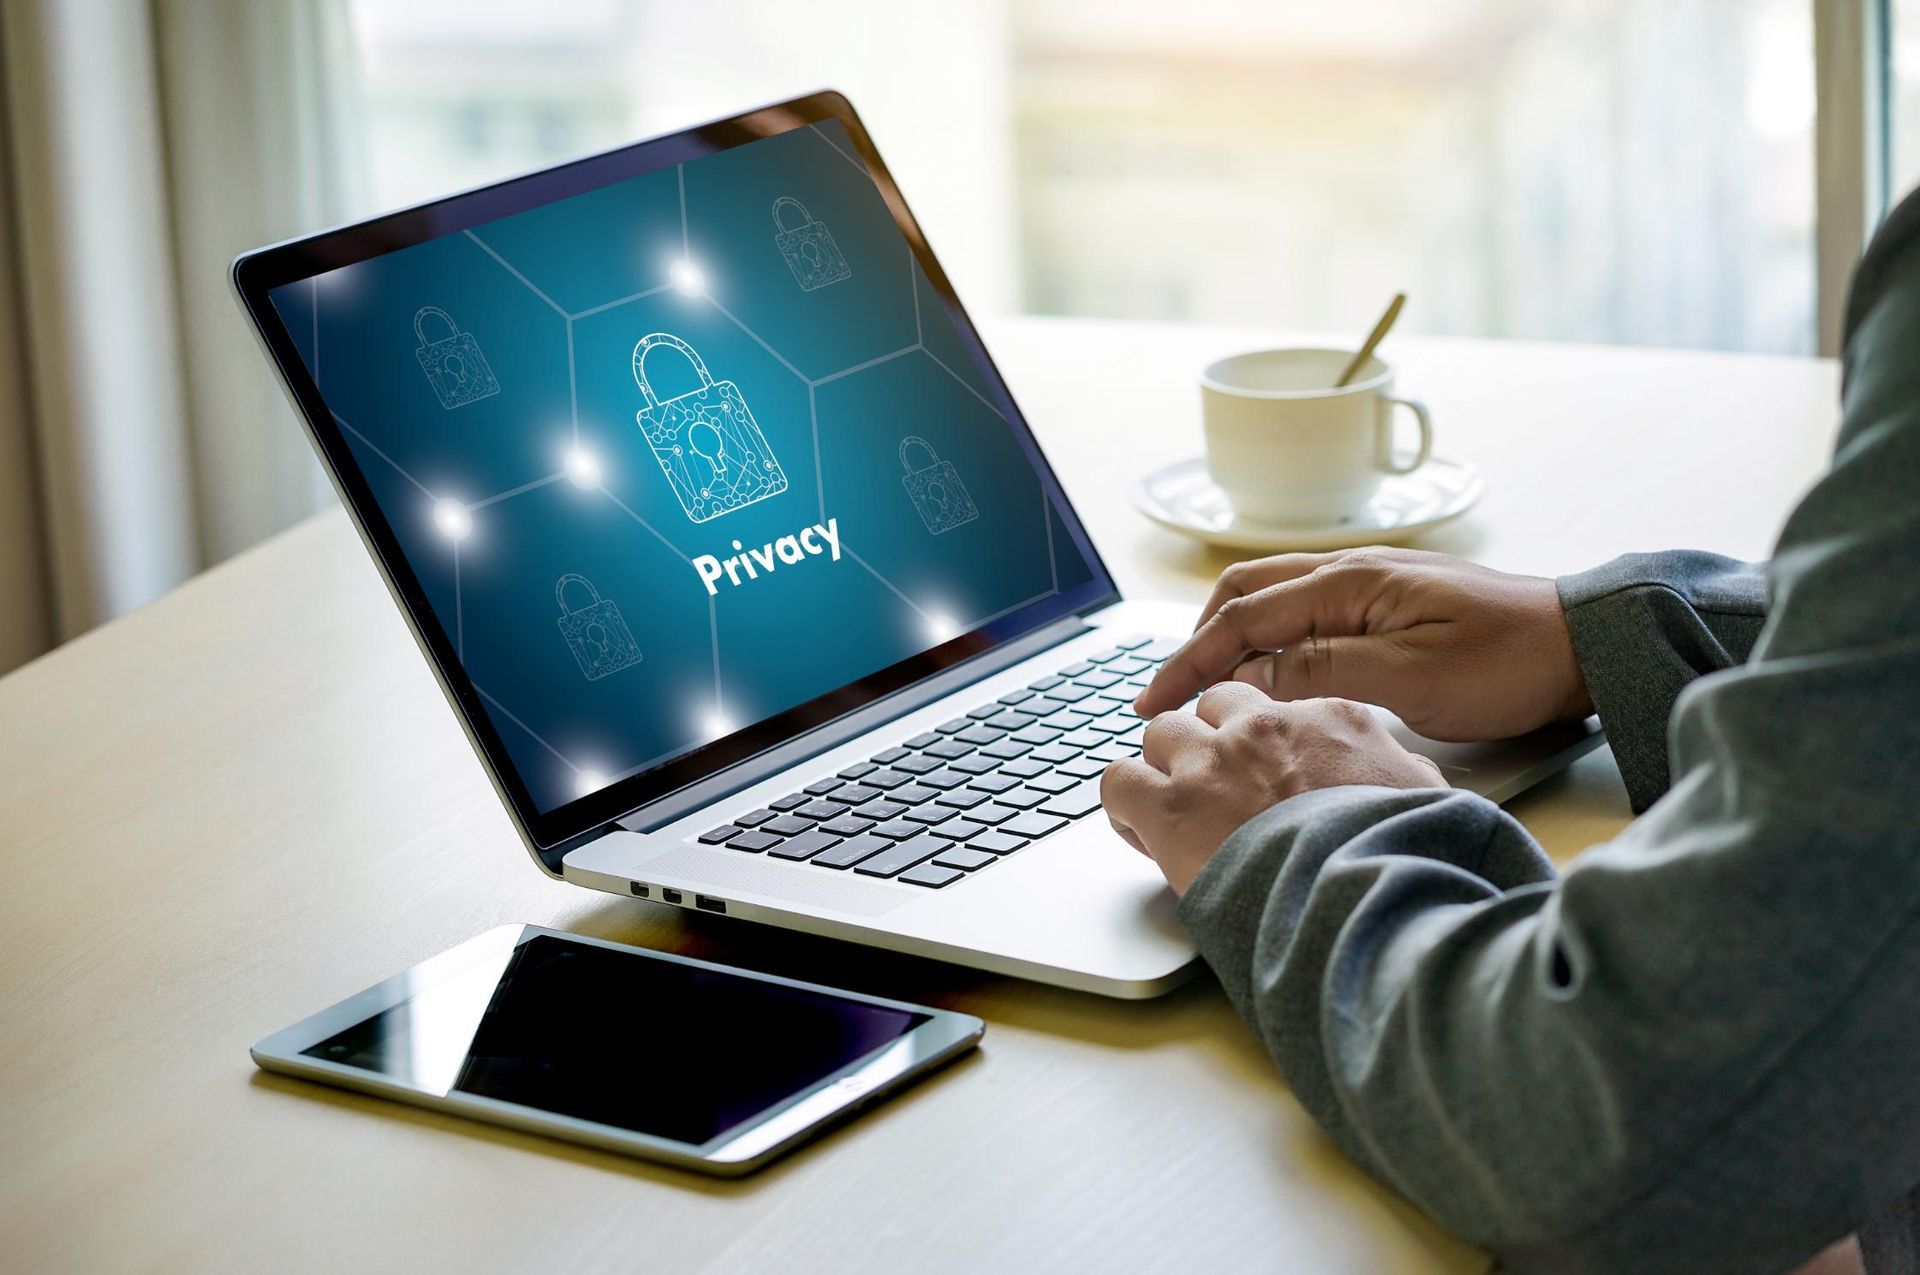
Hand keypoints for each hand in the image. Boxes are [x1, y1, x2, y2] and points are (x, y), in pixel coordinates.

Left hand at [1101, 684, 1444, 894]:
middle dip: (1208, 741)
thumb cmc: (1399, 855)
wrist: (1362, 896)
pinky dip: (1124, 803)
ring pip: (1159, 732)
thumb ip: (1405, 776)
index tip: (1260, 769)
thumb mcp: (1426, 799)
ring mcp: (1210, 763)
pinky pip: (1118, 780)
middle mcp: (1261, 728)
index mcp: (1325, 719)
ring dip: (1165, 768)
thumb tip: (1413, 782)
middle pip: (1210, 706)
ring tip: (1176, 810)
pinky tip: (1140, 829)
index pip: (1271, 704)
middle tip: (1215, 788)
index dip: (1258, 737)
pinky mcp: (1169, 805)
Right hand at [1133, 546, 1592, 741]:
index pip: (1241, 620)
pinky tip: (1267, 669)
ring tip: (1205, 684)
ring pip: (1270, 598)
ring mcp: (1368, 582)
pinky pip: (1303, 609)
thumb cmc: (1507, 663)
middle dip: (1194, 641)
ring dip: (1228, 636)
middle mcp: (1349, 571)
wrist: (1582, 646)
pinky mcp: (1387, 601)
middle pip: (1242, 594)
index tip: (1149, 702)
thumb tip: (1249, 673)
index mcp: (1346, 584)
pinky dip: (1266, 636)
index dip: (1187, 662)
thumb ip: (1321, 670)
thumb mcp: (1409, 678)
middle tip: (1167, 694)